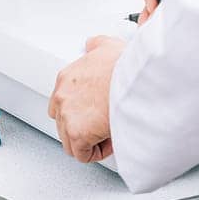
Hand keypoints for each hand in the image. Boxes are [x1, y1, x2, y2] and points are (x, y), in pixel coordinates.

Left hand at [47, 36, 124, 162]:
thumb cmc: (127, 66)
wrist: (136, 79)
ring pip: (71, 142)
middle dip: (83, 127)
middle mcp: (62, 97)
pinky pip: (83, 154)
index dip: (81, 112)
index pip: (62, 103)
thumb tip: (91, 44)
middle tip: (102, 124)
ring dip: (90, 141)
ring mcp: (67, 116)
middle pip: (64, 124)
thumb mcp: (107, 44)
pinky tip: (111, 140)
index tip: (96, 112)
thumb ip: (95, 45)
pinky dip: (97, 152)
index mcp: (66, 78)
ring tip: (109, 132)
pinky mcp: (78, 134)